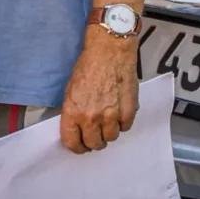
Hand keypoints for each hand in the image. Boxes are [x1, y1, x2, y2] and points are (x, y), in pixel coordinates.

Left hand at [60, 31, 139, 153]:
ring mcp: (111, 116)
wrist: (109, 52)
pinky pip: (125, 128)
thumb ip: (73, 112)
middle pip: (94, 144)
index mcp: (73, 112)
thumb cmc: (88, 67)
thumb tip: (76, 129)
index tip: (80, 146)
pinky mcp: (129, 111)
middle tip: (96, 134)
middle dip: (94, 141)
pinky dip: (122, 123)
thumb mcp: (71, 90)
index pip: (72, 142)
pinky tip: (119, 112)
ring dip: (109, 132)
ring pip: (111, 138)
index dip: (76, 147)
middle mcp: (92, 117)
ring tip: (108, 119)